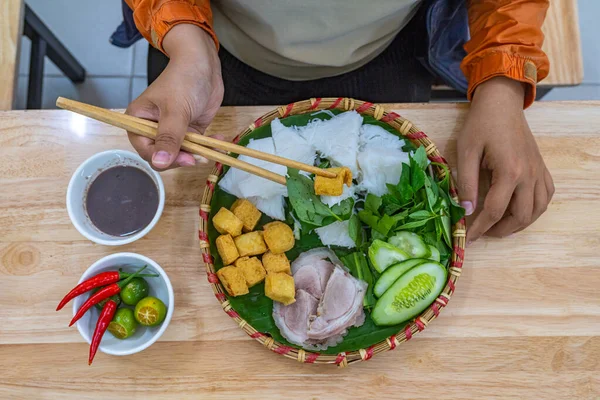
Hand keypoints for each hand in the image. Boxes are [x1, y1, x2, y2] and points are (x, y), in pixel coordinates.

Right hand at [126, 24, 223, 169]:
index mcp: (139, 121)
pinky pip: (195, 146)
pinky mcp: (189, 130)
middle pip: (163, 155)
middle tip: (199, 156)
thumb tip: (159, 163)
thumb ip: (168, 138)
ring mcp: (172, 130)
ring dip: (196, 155)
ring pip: (181, 154)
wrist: (203, 64)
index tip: (184, 158)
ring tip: (211, 152)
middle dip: (181, 158)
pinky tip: (219, 142)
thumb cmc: (183, 81)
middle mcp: (153, 128)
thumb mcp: (175, 110)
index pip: (146, 150)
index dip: (163, 158)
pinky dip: (207, 147)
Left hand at [457, 77, 554, 242]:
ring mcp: (539, 171)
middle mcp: (529, 175)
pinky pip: (546, 196)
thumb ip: (467, 183)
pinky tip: (519, 210)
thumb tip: (466, 210)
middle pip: (521, 216)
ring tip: (499, 226)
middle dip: (501, 230)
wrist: (502, 102)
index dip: (480, 228)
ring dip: (519, 223)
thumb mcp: (466, 151)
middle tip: (483, 232)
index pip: (495, 211)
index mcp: (509, 171)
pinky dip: (534, 209)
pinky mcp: (542, 167)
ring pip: (537, 210)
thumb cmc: (480, 124)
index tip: (468, 238)